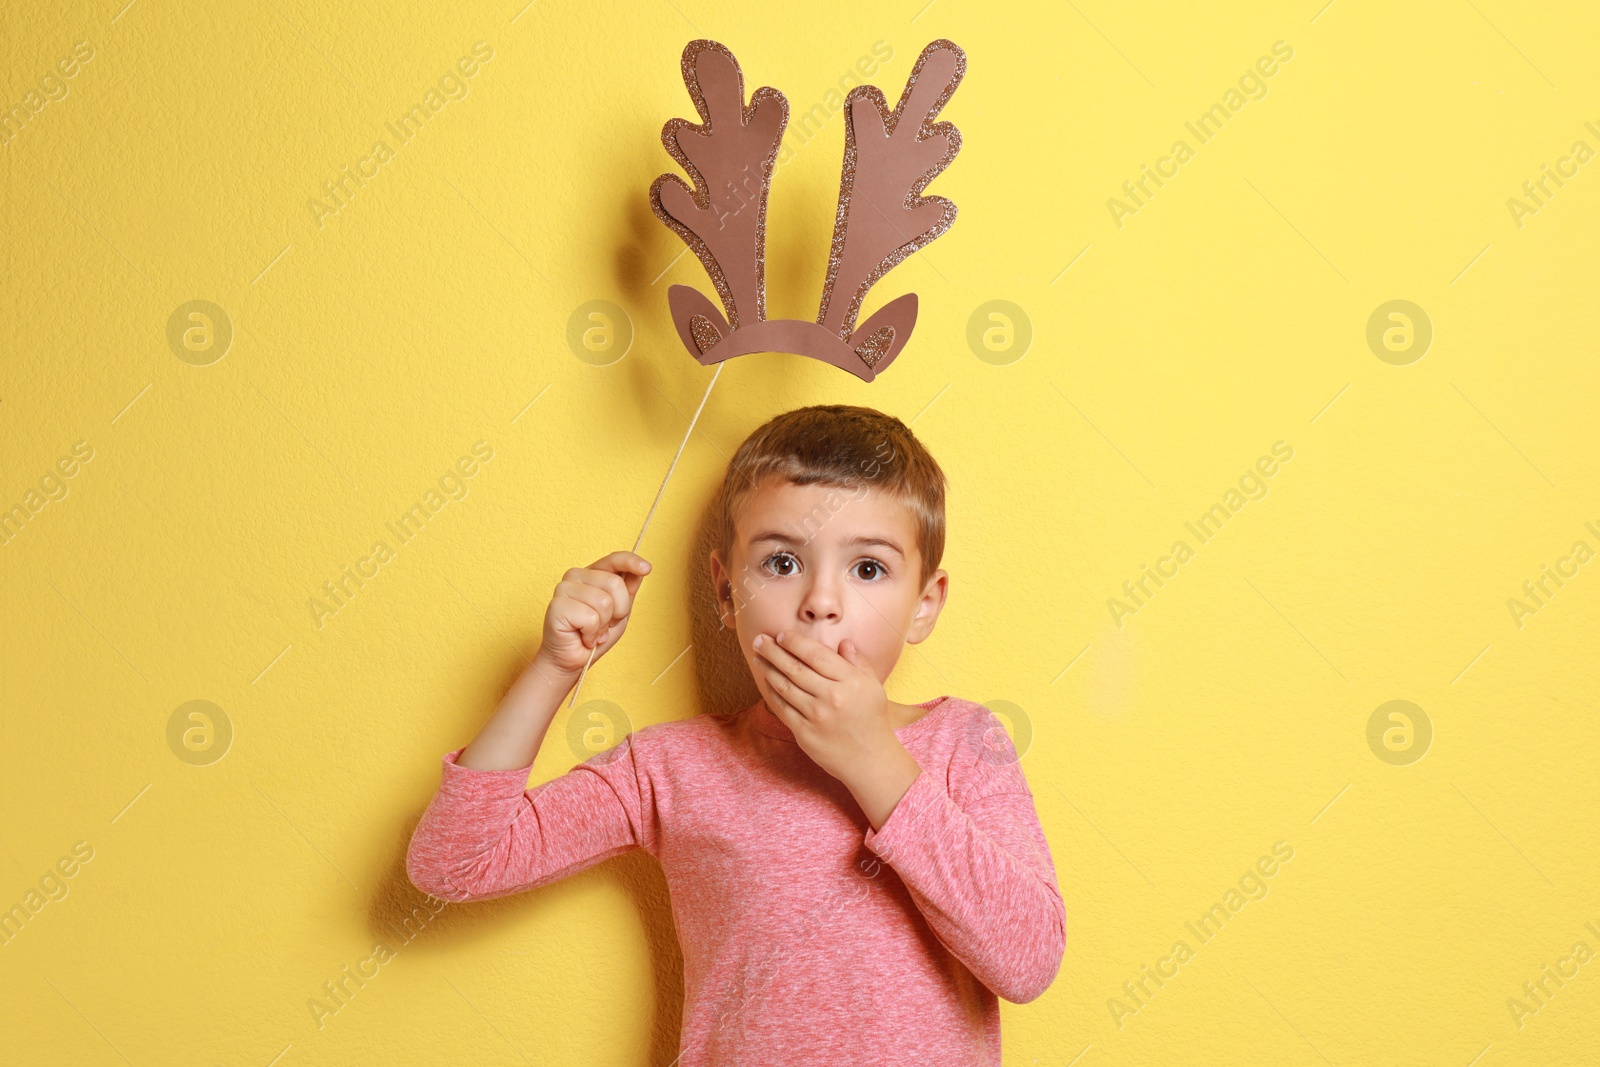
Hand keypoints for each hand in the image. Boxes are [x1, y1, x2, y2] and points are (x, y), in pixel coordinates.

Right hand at [535, 551, 651, 675]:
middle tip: (605, 625)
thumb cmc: (594, 635)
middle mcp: (576, 576)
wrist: (572, 660)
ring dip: (603, 625)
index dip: (631, 562)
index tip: (647, 569)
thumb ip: (628, 589)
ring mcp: (564, 588)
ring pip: (603, 602)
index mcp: (591, 573)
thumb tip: (643, 568)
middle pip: (613, 583)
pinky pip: (590, 618)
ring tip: (593, 632)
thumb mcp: (620, 611)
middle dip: (618, 611)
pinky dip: (592, 634)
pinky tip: (583, 637)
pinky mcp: (557, 606)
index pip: (613, 559)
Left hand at [751, 630, 894, 781]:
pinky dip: (772, 692)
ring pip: (785, 686)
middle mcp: (832, 697)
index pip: (816, 654)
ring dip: (768, 669)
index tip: (781, 634)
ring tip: (758, 656)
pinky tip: (767, 681)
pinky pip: (782, 708)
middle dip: (774, 651)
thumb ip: (858, 662)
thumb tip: (843, 642)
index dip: (795, 642)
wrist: (868, 759)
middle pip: (795, 668)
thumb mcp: (873, 687)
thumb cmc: (871, 719)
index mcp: (850, 681)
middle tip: (759, 639)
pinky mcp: (804, 733)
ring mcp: (816, 716)